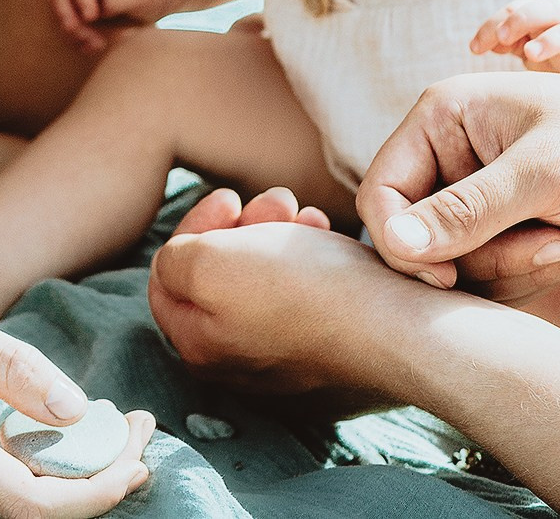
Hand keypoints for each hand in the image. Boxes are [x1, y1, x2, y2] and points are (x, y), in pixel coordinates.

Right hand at [0, 277, 152, 515]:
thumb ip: (4, 363)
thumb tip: (72, 406)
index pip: (33, 503)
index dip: (97, 489)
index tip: (137, 447)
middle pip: (30, 509)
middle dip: (98, 478)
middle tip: (141, 427)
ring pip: (10, 499)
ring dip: (69, 472)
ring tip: (113, 425)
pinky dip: (33, 463)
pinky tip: (56, 426)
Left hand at [148, 203, 416, 397]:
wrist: (391, 324)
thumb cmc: (299, 291)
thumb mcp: (209, 263)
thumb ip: (174, 261)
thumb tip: (178, 263)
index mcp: (198, 345)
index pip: (168, 276)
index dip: (194, 225)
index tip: (230, 199)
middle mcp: (237, 361)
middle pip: (219, 272)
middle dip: (243, 224)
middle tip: (275, 200)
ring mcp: (284, 358)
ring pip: (263, 275)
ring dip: (280, 232)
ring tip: (308, 215)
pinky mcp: (325, 347)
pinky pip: (302, 291)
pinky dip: (311, 255)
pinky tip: (328, 235)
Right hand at [356, 72, 559, 300]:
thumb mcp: (543, 173)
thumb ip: (467, 210)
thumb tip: (395, 242)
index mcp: (442, 119)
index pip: (382, 194)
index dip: (405, 243)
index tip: (449, 279)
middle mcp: (448, 155)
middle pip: (423, 240)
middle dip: (490, 257)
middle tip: (556, 247)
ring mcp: (475, 192)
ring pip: (460, 264)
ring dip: (523, 267)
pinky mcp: (502, 224)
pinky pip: (494, 272)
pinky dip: (538, 271)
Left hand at [471, 0, 559, 75]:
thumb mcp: (538, 47)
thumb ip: (514, 40)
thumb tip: (486, 43)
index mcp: (553, 17)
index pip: (520, 7)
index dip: (494, 23)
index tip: (474, 48)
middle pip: (549, 8)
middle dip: (521, 19)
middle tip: (500, 38)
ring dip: (550, 40)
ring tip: (530, 54)